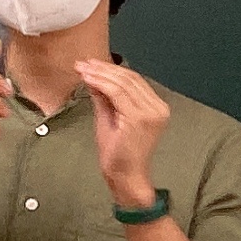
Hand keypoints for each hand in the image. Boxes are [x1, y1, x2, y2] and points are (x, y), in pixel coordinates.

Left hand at [74, 58, 170, 206]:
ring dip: (100, 73)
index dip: (112, 69)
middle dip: (104, 68)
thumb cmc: (119, 154)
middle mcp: (158, 108)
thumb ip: (105, 97)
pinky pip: (117, 93)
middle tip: (83, 63)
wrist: (125, 176)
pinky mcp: (138, 118)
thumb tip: (93, 76)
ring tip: (82, 69)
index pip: (135, 81)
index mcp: (156, 108)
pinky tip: (87, 78)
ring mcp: (150, 113)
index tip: (92, 64)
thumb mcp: (111, 118)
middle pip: (130, 78)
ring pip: (123, 83)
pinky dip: (101, 83)